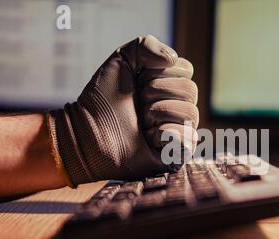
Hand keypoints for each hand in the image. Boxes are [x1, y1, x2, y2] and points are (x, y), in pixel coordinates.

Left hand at [47, 35, 198, 185]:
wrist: (88, 133)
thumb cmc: (103, 100)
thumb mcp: (122, 60)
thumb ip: (147, 45)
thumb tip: (172, 59)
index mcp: (170, 86)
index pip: (186, 70)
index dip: (159, 73)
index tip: (138, 83)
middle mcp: (179, 107)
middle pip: (190, 90)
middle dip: (156, 93)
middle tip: (138, 105)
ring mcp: (180, 131)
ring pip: (190, 113)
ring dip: (158, 114)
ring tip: (141, 123)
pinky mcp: (178, 154)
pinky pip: (189, 138)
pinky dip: (166, 135)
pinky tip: (150, 138)